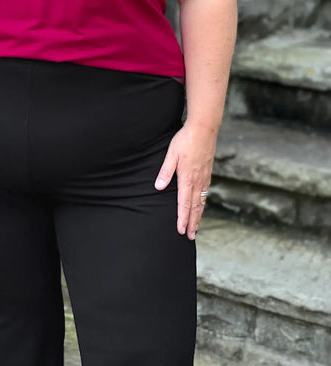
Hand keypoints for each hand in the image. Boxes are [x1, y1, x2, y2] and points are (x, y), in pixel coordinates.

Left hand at [154, 122, 217, 239]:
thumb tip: (158, 187)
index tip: (181, 230)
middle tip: (190, 236)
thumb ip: (165, 171)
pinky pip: (206, 193)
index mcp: (187, 178)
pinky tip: (202, 206)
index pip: (184, 203)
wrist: (204, 129)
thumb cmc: (186, 140)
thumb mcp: (171, 154)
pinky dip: (203, 204)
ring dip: (199, 216)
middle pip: (195, 207)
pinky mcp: (208, 172)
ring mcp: (205, 177)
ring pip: (202, 201)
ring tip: (196, 227)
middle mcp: (198, 181)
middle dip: (192, 223)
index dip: (182, 218)